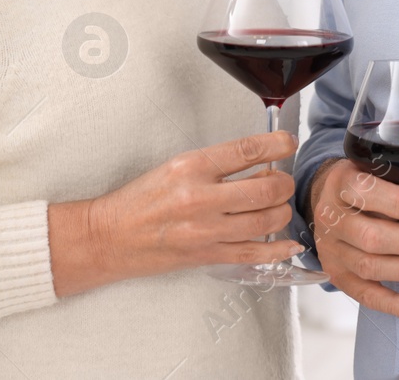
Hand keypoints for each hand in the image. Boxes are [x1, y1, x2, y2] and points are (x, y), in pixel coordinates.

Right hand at [48, 131, 300, 296]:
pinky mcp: (207, 256)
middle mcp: (201, 197)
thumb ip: (215, 165)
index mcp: (191, 167)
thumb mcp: (175, 167)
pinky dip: (277, 250)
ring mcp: (205, 230)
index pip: (246, 150)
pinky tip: (289, 245)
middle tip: (282, 180)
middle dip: (284, 183)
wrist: (109, 236)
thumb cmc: (140, 200)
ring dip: (281, 212)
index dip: (276, 145)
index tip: (289, 143)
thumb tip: (259, 162)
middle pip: (265, 188)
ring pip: (266, 221)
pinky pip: (253, 253)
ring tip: (277, 207)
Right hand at [308, 158, 398, 320]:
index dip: (395, 202)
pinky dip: (391, 304)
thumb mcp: (390, 176)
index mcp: (342, 182)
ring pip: (368, 266)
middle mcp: (331, 216)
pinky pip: (364, 294)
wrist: (326, 201)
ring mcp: (332, 249)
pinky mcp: (337, 275)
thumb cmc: (366, 186)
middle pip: (370, 236)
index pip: (363, 191)